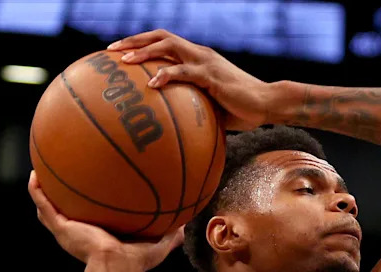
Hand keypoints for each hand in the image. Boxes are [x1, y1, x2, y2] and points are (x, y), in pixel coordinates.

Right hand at [29, 171, 183, 271]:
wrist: (118, 267)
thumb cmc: (136, 263)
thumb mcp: (157, 245)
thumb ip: (170, 235)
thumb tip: (185, 225)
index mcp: (99, 236)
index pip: (91, 220)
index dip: (89, 209)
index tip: (93, 192)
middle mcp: (80, 232)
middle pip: (66, 213)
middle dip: (63, 197)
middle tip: (62, 178)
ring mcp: (67, 229)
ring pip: (48, 208)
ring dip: (42, 191)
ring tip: (40, 172)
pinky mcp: (61, 226)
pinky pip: (43, 204)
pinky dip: (37, 190)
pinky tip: (35, 174)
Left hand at [107, 30, 269, 130]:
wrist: (268, 104)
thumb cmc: (242, 110)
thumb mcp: (213, 107)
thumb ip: (193, 108)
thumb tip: (173, 126)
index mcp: (199, 58)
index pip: (165, 42)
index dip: (142, 44)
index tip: (120, 52)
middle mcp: (200, 54)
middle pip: (161, 36)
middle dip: (134, 40)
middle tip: (111, 50)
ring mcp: (205, 62)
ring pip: (168, 46)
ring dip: (144, 51)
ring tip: (124, 60)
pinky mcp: (212, 75)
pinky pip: (184, 72)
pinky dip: (166, 75)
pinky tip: (152, 83)